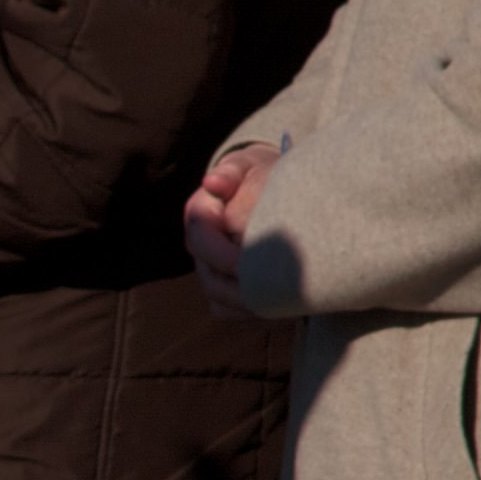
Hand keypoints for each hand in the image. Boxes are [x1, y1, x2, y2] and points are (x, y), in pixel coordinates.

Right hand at [182, 141, 276, 319]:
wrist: (268, 188)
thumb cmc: (259, 175)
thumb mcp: (249, 167)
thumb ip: (233, 174)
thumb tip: (213, 182)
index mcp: (200, 214)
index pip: (202, 239)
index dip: (224, 254)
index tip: (251, 262)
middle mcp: (199, 247)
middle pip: (210, 278)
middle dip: (240, 286)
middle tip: (275, 289)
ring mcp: (208, 271)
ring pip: (218, 299)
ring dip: (248, 304)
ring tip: (281, 300)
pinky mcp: (222, 290)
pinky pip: (228, 311)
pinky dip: (250, 312)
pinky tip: (277, 305)